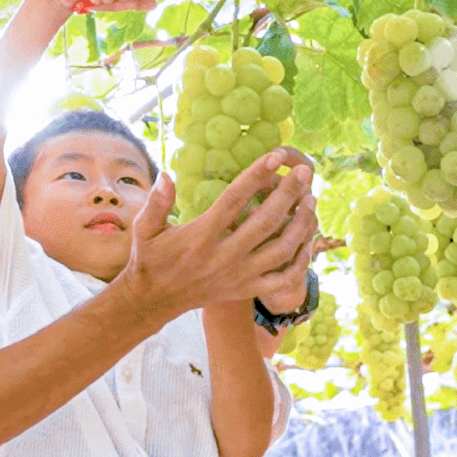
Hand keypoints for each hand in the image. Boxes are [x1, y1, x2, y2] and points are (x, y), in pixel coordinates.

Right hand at [117, 148, 318, 317]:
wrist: (155, 300)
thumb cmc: (151, 258)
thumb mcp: (145, 229)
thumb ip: (156, 202)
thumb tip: (167, 175)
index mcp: (202, 236)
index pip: (235, 199)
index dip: (257, 175)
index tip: (276, 156)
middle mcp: (225, 256)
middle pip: (266, 221)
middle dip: (289, 193)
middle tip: (304, 172)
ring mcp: (239, 275)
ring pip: (282, 249)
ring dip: (301, 224)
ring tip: (310, 200)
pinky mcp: (247, 290)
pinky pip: (284, 279)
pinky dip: (301, 261)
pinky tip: (307, 241)